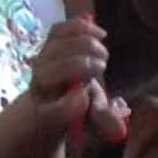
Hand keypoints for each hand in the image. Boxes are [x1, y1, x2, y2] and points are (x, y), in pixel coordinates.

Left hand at [29, 18, 109, 135]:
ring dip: (83, 45)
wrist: (55, 92)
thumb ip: (103, 121)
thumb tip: (119, 129)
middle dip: (81, 65)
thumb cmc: (75, 108)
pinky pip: (58, 30)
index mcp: (46, 111)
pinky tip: (99, 34)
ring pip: (55, 47)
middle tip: (104, 66)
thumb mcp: (91, 118)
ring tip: (103, 50)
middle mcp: (39, 85)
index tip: (87, 98)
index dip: (68, 106)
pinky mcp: (47, 44)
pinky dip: (79, 27)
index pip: (53, 110)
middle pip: (52, 71)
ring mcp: (41, 61)